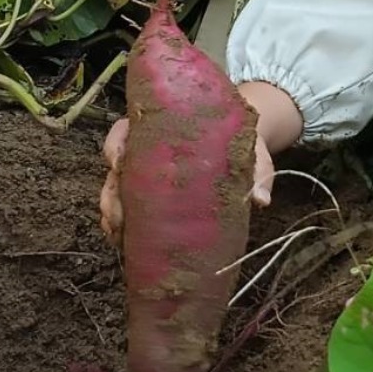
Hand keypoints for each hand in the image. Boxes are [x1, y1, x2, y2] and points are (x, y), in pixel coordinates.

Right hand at [99, 82, 294, 242]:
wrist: (246, 149)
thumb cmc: (242, 143)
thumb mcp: (251, 150)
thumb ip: (257, 170)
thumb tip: (262, 200)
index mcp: (161, 128)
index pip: (124, 131)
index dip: (116, 147)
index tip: (118, 163)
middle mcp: (146, 151)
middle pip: (114, 168)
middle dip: (110, 193)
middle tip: (117, 216)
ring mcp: (145, 177)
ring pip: (115, 192)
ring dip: (111, 214)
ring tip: (118, 234)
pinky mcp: (151, 200)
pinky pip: (128, 211)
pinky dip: (122, 227)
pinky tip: (124, 243)